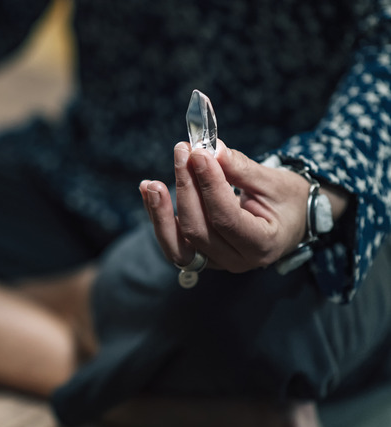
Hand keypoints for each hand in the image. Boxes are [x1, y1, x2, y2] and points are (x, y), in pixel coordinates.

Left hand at [140, 140, 310, 272]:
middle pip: (198, 229)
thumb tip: (211, 150)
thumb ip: (241, 168)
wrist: (292, 223)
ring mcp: (215, 262)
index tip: (199, 154)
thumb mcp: (275, 181)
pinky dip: (157, 217)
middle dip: (185, 188)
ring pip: (177, 245)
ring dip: (160, 213)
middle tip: (182, 152)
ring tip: (150, 183)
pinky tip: (148, 191)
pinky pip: (172, 242)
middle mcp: (236, 260)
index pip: (226, 218)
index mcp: (262, 244)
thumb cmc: (287, 201)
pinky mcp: (200, 255)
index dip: (208, 185)